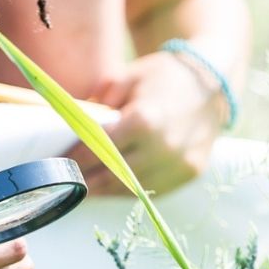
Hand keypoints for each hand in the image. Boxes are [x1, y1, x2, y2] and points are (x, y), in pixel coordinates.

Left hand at [68, 51, 227, 195]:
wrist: (213, 84)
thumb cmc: (163, 77)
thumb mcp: (127, 78)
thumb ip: (99, 102)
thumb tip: (74, 126)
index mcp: (145, 120)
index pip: (98, 148)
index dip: (74, 159)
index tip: (56, 162)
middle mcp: (164, 147)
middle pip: (111, 174)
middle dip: (83, 180)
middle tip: (62, 182)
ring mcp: (179, 164)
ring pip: (130, 188)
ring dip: (103, 191)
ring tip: (81, 188)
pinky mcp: (190, 174)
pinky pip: (152, 190)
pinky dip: (128, 190)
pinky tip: (110, 186)